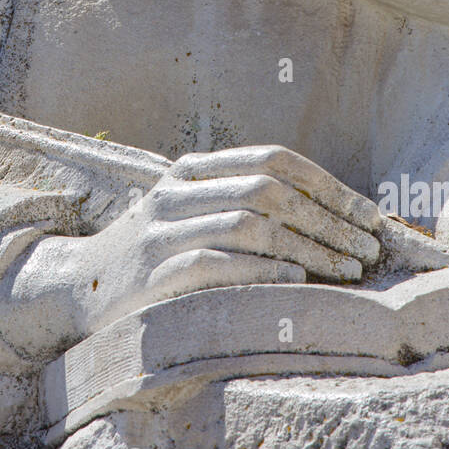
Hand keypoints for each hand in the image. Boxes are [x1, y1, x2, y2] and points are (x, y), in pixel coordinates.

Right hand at [74, 144, 381, 334]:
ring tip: (346, 270)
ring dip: (307, 247)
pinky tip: (297, 279)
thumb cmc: (154, 256)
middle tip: (367, 250)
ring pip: (248, 224)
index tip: (369, 215)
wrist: (79, 289)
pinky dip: (262, 269)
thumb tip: (332, 219)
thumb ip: (242, 206)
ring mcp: (162, 232)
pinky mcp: (153, 274)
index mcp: (192, 170)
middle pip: (267, 191)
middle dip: (327, 220)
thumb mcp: (191, 216)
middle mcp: (177, 193)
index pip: (272, 159)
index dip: (327, 184)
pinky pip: (216, 263)